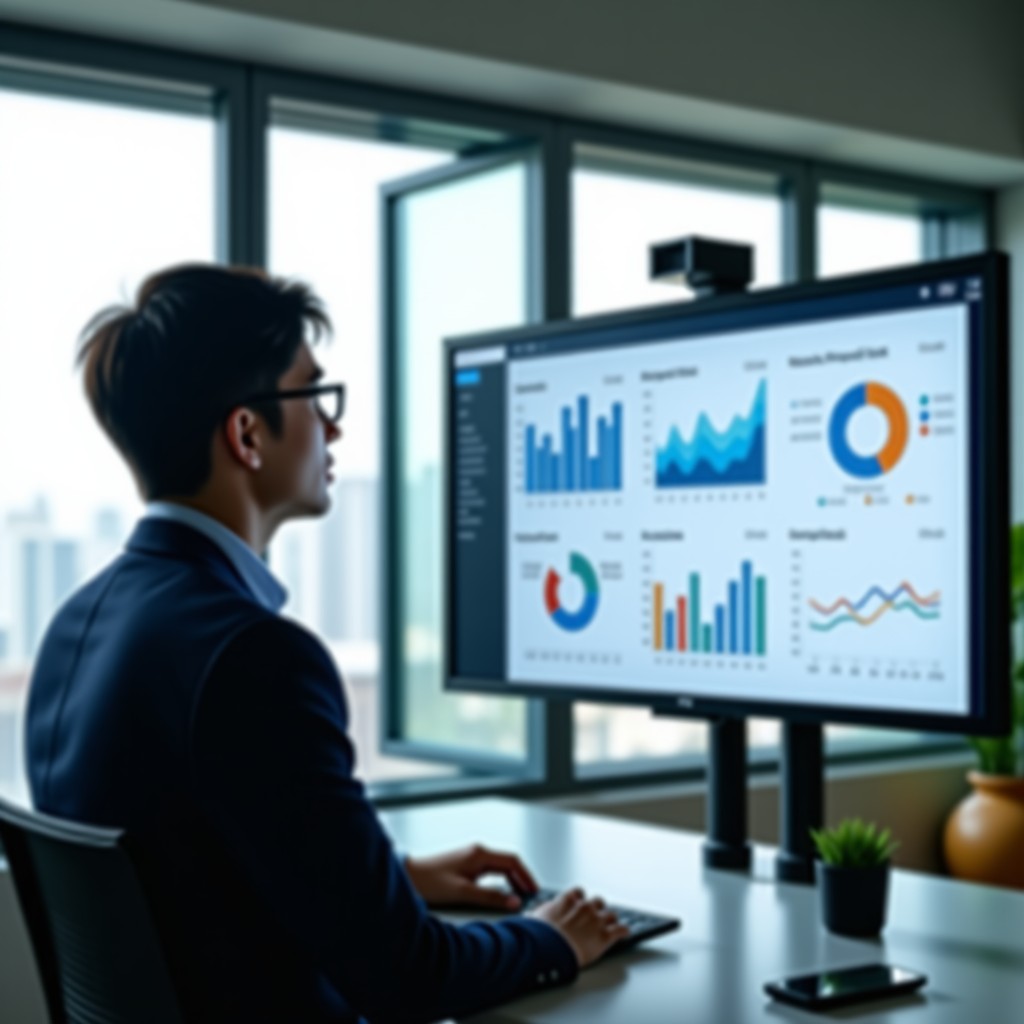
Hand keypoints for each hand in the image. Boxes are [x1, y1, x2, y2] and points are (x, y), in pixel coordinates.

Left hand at [404, 843, 538, 910]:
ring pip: (499, 866)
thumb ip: (490, 897)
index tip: (534, 890)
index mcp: (479, 854)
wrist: (409, 876)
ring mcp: (471, 856)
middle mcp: (477, 851)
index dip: (526, 876)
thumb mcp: (463, 892)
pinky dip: (500, 880)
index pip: (512, 861)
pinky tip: (501, 892)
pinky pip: (490, 870)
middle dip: (521, 879)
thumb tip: (514, 901)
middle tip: (530, 896)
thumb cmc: (430, 881)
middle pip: (508, 863)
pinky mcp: (465, 863)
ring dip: (511, 880)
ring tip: (519, 896)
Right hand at [527, 888, 629, 967]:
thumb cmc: (539, 934)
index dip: (580, 899)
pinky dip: (624, 931)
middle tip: (596, 915)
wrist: (549, 948)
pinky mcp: (605, 936)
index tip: (579, 903)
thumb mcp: (533, 919)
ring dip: (611, 919)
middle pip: (598, 902)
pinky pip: (620, 930)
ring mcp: (596, 920)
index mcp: (567, 900)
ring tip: (612, 923)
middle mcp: (584, 907)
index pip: (579, 892)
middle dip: (597, 908)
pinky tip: (625, 932)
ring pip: (611, 914)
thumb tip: (531, 916)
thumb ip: (539, 914)